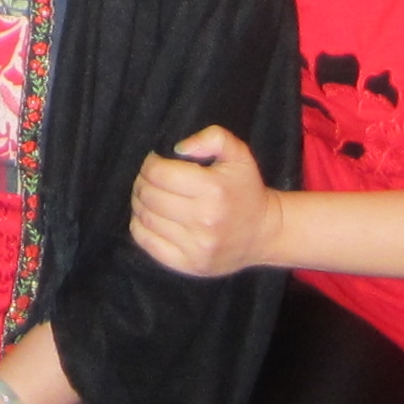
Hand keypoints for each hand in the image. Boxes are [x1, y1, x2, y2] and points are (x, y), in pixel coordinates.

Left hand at [130, 126, 283, 277]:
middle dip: (142, 182)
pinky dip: (139, 226)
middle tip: (147, 178)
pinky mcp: (188, 264)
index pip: (159, 173)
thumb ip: (212, 138)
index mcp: (213, 189)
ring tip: (147, 196)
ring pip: (145, 218)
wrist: (263, 233)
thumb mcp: (238, 154)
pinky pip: (148, 243)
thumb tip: (178, 149)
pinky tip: (148, 217)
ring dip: (139, 203)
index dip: (150, 164)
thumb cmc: (246, 190)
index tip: (154, 162)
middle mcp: (204, 219)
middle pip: (149, 195)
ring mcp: (195, 246)